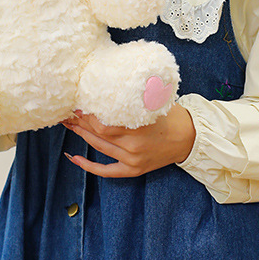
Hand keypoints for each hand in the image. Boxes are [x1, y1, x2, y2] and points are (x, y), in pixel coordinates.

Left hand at [61, 104, 195, 177]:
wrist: (188, 139)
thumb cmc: (172, 117)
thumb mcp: (155, 103)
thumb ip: (134, 100)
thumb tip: (110, 88)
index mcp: (139, 129)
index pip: (104, 124)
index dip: (88, 115)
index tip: (79, 104)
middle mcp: (133, 148)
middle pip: (98, 136)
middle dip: (81, 123)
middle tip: (69, 113)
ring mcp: (132, 161)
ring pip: (100, 148)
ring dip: (83, 136)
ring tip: (70, 125)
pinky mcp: (133, 170)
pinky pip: (106, 171)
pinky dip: (89, 166)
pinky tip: (74, 157)